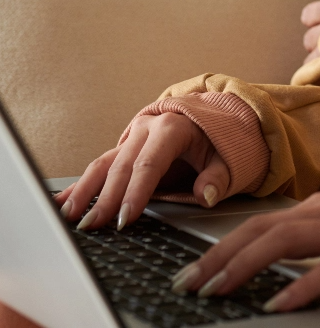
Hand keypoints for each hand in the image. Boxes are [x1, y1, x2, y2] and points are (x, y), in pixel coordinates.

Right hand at [57, 113, 227, 229]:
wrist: (210, 121)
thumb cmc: (217, 142)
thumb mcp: (227, 157)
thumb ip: (218, 177)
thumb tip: (207, 195)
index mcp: (173, 128)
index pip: (150, 163)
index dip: (136, 192)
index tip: (125, 218)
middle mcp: (147, 129)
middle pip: (122, 166)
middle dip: (106, 198)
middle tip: (93, 226)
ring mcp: (132, 138)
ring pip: (103, 164)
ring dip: (85, 192)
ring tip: (70, 217)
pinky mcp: (123, 149)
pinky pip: (99, 166)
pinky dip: (80, 185)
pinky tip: (63, 201)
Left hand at [170, 193, 319, 313]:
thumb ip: (303, 243)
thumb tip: (252, 263)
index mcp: (317, 208)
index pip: (258, 224)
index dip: (220, 247)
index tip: (189, 272)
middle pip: (264, 229)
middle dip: (221, 256)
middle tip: (188, 284)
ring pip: (289, 241)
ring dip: (247, 265)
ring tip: (218, 289)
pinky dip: (300, 287)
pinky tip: (277, 305)